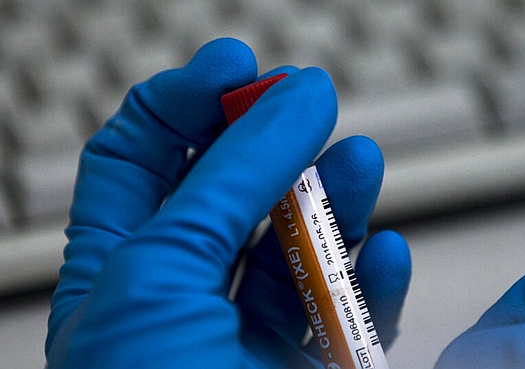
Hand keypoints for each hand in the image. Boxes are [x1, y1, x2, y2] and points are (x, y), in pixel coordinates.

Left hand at [45, 38, 410, 367]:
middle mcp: (188, 294)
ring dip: (335, 197)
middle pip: (231, 187)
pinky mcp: (316, 365)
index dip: (184, 100)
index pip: (141, 157)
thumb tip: (292, 98)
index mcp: (123, 270)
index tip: (237, 66)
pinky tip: (389, 254)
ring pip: (301, 239)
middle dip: (269, 139)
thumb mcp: (162, 277)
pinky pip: (354, 306)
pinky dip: (377, 277)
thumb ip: (229, 178)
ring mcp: (253, 330)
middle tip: (308, 102)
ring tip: (360, 165)